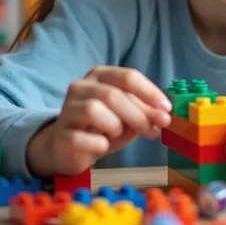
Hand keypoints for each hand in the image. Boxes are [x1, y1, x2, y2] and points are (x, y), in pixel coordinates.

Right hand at [27, 66, 172, 176]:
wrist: (68, 148)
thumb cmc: (103, 128)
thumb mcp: (128, 117)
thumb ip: (144, 113)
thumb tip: (163, 116)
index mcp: (100, 75)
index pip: (128, 77)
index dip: (149, 93)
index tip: (166, 109)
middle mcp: (81, 87)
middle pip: (113, 94)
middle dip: (138, 114)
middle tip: (153, 130)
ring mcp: (67, 109)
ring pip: (94, 109)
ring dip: (114, 126)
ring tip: (116, 135)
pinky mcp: (59, 134)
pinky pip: (80, 137)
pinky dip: (97, 143)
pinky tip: (103, 146)